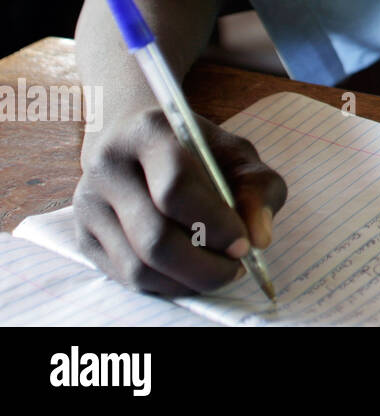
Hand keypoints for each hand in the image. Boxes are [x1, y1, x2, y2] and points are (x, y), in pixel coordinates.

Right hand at [74, 108, 286, 295]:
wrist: (138, 140)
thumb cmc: (197, 149)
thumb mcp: (236, 154)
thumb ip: (258, 188)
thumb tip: (259, 237)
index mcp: (148, 132)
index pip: (175, 188)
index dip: (214, 223)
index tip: (244, 244)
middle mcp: (108, 166)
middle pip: (154, 237)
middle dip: (203, 265)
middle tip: (235, 268)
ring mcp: (88, 203)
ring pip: (138, 265)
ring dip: (186, 280)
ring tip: (218, 271)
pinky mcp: (82, 235)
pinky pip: (124, 277)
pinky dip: (165, 284)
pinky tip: (190, 273)